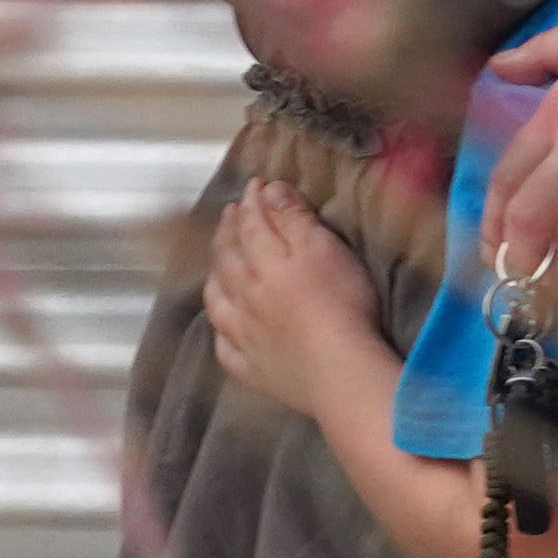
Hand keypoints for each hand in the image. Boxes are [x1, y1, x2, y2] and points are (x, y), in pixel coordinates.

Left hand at [204, 179, 385, 419]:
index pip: (252, 225)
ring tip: (218, 262)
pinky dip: (221, 333)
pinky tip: (224, 328)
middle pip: (228, 258)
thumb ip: (294, 219)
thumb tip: (268, 192)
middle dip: (228, 231)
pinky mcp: (251, 369)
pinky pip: (226, 349)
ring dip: (215, 276)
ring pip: (218, 301)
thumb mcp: (324, 249)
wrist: (340, 372)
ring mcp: (244, 335)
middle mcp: (245, 297)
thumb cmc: (342, 305)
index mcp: (265, 264)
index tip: (255, 185)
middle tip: (231, 213)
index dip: (252, 202)